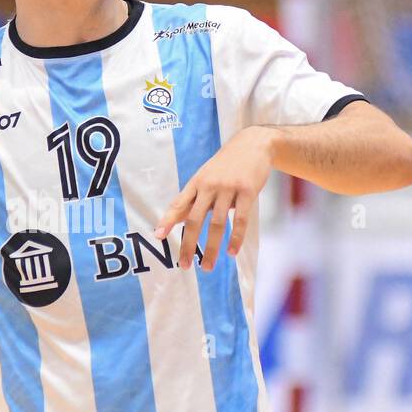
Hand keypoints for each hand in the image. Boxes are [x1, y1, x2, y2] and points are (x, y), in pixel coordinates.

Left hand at [154, 125, 276, 270]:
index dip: (167, 220)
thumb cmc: (226, 166)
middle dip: (188, 244)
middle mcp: (209, 185)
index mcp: (197, 182)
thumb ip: (192, 199)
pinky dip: (236, 238)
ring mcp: (228, 188)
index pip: (179, 204)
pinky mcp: (247, 191)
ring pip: (217, 224)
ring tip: (207, 267)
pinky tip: (231, 252)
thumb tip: (172, 220)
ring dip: (211, 248)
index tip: (158, 236)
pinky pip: (241, 219)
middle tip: (184, 265)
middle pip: (195, 219)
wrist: (253, 144)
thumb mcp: (206, 177)